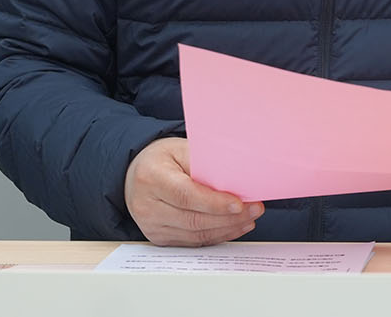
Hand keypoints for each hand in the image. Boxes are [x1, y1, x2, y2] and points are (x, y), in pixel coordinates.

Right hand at [123, 137, 263, 246]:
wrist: (136, 174)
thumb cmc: (162, 159)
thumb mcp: (180, 149)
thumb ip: (205, 162)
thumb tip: (237, 176)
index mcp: (151, 178)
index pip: (185, 195)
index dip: (214, 203)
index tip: (239, 203)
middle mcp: (147, 205)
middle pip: (193, 219)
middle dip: (229, 217)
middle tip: (254, 208)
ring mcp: (152, 226)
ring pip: (196, 235)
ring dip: (227, 228)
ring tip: (249, 217)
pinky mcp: (159, 238)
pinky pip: (193, 242)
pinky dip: (217, 236)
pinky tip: (234, 227)